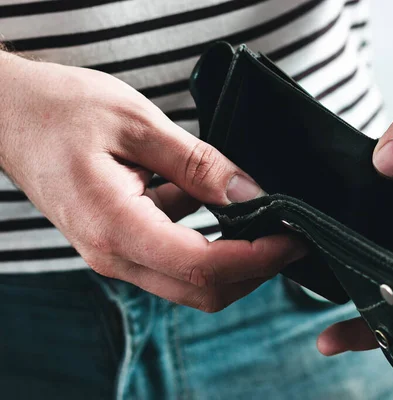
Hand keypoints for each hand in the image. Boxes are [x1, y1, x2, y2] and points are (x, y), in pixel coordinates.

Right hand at [0, 53, 304, 310]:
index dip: (260, 259)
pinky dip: (209, 243)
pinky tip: (220, 207)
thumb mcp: (137, 123)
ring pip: (191, 282)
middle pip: (203, 290)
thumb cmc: (61, 110)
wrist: (8, 115)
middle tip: (290, 235)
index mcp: (116, 228)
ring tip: (267, 221)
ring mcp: (115, 255)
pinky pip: (174, 259)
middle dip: (256, 270)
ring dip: (235, 260)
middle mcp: (114, 256)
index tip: (295, 239)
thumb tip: (252, 193)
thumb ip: (198, 163)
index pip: (205, 266)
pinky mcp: (119, 244)